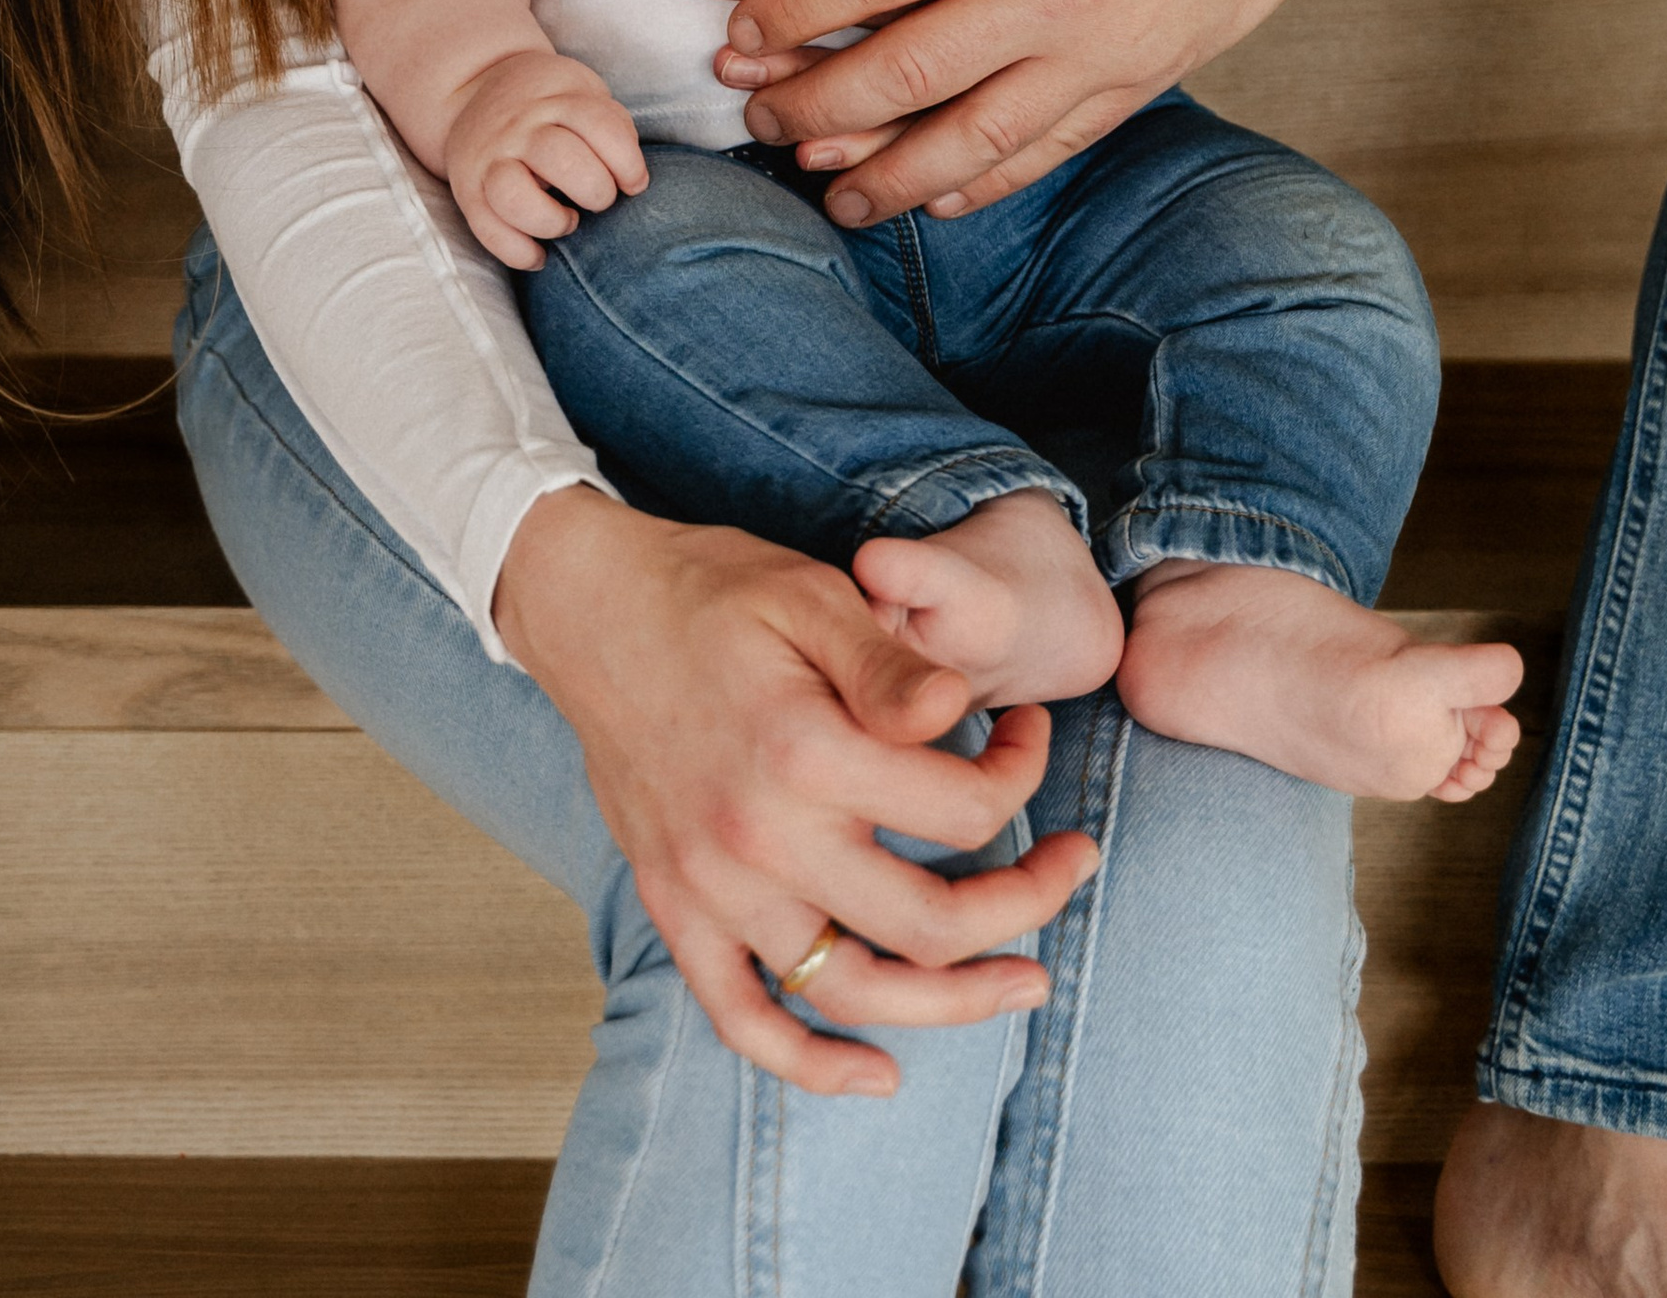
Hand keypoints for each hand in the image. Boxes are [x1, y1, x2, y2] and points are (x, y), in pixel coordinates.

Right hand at [443, 49, 646, 270]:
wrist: (472, 92)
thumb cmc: (547, 103)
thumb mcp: (580, 91)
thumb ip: (609, 126)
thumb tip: (631, 179)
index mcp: (556, 98)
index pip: (601, 127)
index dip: (627, 162)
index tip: (634, 182)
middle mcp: (519, 127)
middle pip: (562, 161)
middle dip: (595, 190)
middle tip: (599, 198)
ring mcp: (490, 158)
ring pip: (514, 197)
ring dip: (552, 221)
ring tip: (568, 222)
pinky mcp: (468, 190)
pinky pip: (488, 230)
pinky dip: (518, 252)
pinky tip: (539, 255)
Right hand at [495, 487, 1095, 1095]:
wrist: (592, 609)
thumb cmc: (716, 591)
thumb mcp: (814, 597)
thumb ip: (892, 668)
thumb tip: (965, 714)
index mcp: (805, 751)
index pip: (961, 812)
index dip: (1021, 777)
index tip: (1027, 732)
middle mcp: (760, 838)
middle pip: (928, 925)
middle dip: (1025, 904)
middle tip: (1073, 865)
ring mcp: (714, 888)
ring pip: (853, 992)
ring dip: (954, 1004)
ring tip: (1024, 983)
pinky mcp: (678, 911)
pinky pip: (745, 1021)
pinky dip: (813, 1066)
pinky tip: (880, 1075)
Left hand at [683, 0, 1332, 225]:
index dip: (793, 7)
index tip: (740, 28)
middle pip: (905, 72)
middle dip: (816, 104)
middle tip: (756, 118)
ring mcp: (1102, 49)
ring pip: (973, 138)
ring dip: (887, 174)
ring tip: (826, 194)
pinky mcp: (1145, 77)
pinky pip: (1050, 148)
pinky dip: (985, 183)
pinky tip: (934, 197)